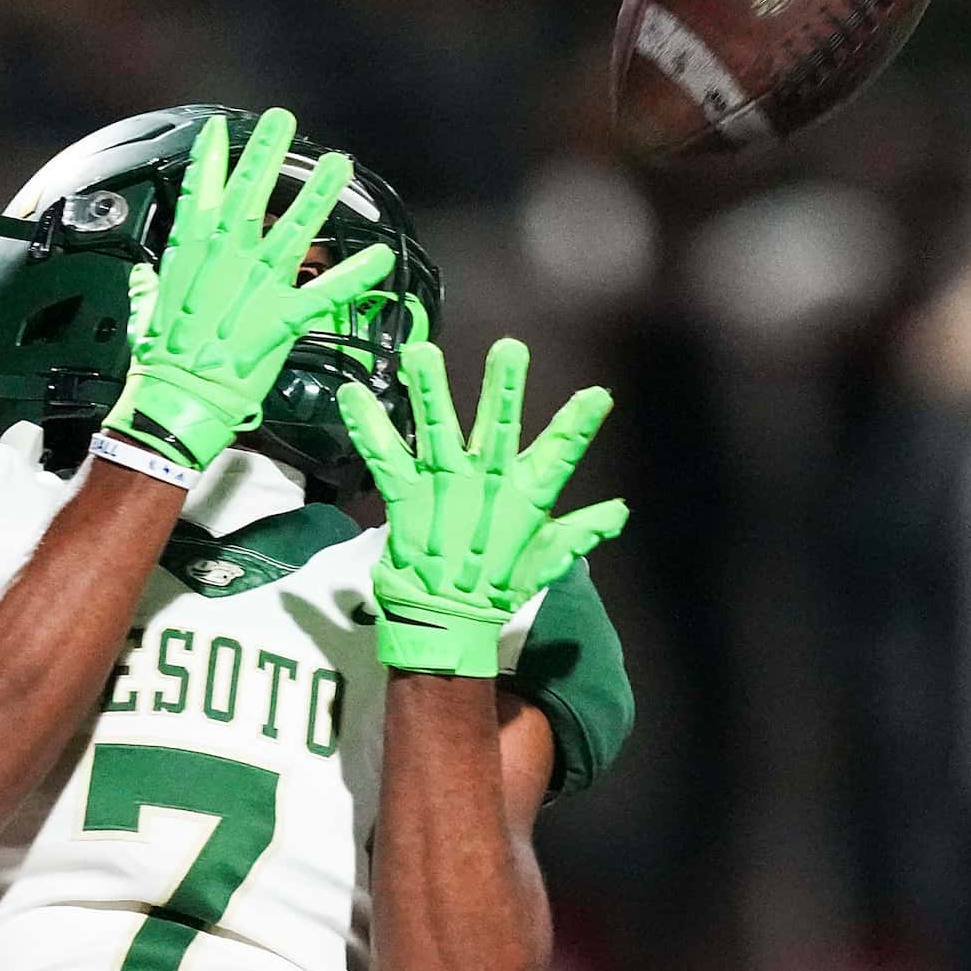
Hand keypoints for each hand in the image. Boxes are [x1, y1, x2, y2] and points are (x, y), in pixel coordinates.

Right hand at [104, 109, 394, 471]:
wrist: (175, 399)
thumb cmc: (158, 361)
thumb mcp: (146, 313)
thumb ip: (146, 287)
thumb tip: (139, 275)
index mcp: (189, 256)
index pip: (199, 195)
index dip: (211, 160)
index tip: (220, 128)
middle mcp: (224, 261)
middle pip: (249, 196)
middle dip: (266, 154)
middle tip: (283, 119)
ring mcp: (254, 286)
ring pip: (294, 230)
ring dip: (318, 195)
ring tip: (339, 164)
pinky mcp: (282, 317)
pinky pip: (326, 291)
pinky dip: (356, 275)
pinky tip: (381, 257)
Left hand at [338, 337, 628, 677]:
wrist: (447, 622)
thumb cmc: (500, 585)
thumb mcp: (547, 559)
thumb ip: (581, 531)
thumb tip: (620, 511)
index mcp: (525, 497)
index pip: (560, 454)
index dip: (578, 425)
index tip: (598, 395)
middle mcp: (485, 483)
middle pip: (498, 427)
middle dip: (503, 388)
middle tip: (509, 348)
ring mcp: (442, 487)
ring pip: (437, 430)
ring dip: (428, 390)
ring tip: (419, 352)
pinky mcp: (405, 497)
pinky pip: (383, 457)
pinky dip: (366, 426)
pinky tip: (351, 393)